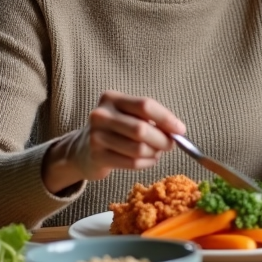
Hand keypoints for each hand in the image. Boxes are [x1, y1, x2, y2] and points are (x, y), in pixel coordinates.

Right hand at [43, 90, 181, 192]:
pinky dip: (146, 164)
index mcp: (112, 98)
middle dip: (163, 140)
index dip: (166, 119)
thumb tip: (177, 131)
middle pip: (142, 129)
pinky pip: (132, 163)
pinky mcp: (97, 156)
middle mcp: (101, 115)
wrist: (81, 150)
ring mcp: (96, 136)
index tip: (180, 130)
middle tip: (170, 145)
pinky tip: (147, 161)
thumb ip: (150, 119)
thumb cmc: (114, 130)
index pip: (145, 105)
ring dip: (154, 153)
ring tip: (155, 152)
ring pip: (139, 148)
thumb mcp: (128, 116)